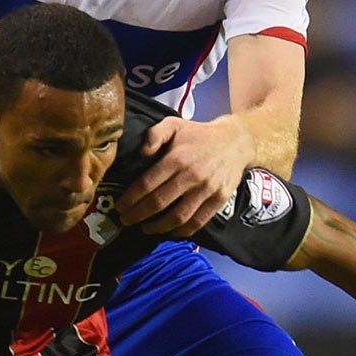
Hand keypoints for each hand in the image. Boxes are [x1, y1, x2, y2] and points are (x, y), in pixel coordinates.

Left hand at [117, 115, 255, 236]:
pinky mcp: (219, 200)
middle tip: (126, 220)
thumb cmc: (198, 135)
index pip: (147, 184)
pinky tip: (170, 231)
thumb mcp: (174, 125)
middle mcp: (192, 175)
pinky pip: (198, 221)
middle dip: (138, 215)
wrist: (235, 141)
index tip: (120, 207)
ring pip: (178, 216)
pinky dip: (182, 231)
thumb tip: (142, 152)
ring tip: (145, 228)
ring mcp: (207, 189)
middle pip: (159, 203)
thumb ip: (154, 134)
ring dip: (158, 227)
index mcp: (177, 158)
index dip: (130, 199)